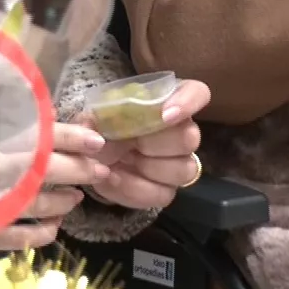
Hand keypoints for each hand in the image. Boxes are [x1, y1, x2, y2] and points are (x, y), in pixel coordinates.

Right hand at [0, 121, 107, 252]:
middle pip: (47, 169)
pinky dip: (42, 234)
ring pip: (39, 204)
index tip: (97, 140)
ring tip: (77, 197)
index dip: (74, 136)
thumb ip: (0, 112)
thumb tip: (46, 112)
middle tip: (99, 171)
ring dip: (63, 201)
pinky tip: (54, 227)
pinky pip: (20, 238)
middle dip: (79, 169)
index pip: (43, 135)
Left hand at [89, 80, 210, 210]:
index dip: (187, 103)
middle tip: (130, 144)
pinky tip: (113, 179)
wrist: (90, 156)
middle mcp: (181, 130)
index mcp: (167, 101)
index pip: (197, 93)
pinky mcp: (166, 189)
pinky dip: (133, 189)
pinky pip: (163, 194)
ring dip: (147, 169)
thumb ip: (98, 116)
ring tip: (116, 163)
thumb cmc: (99, 127)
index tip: (165, 115)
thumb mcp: (94, 115)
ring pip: (184, 170)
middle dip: (155, 143)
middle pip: (189, 138)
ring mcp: (178, 163)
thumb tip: (96, 128)